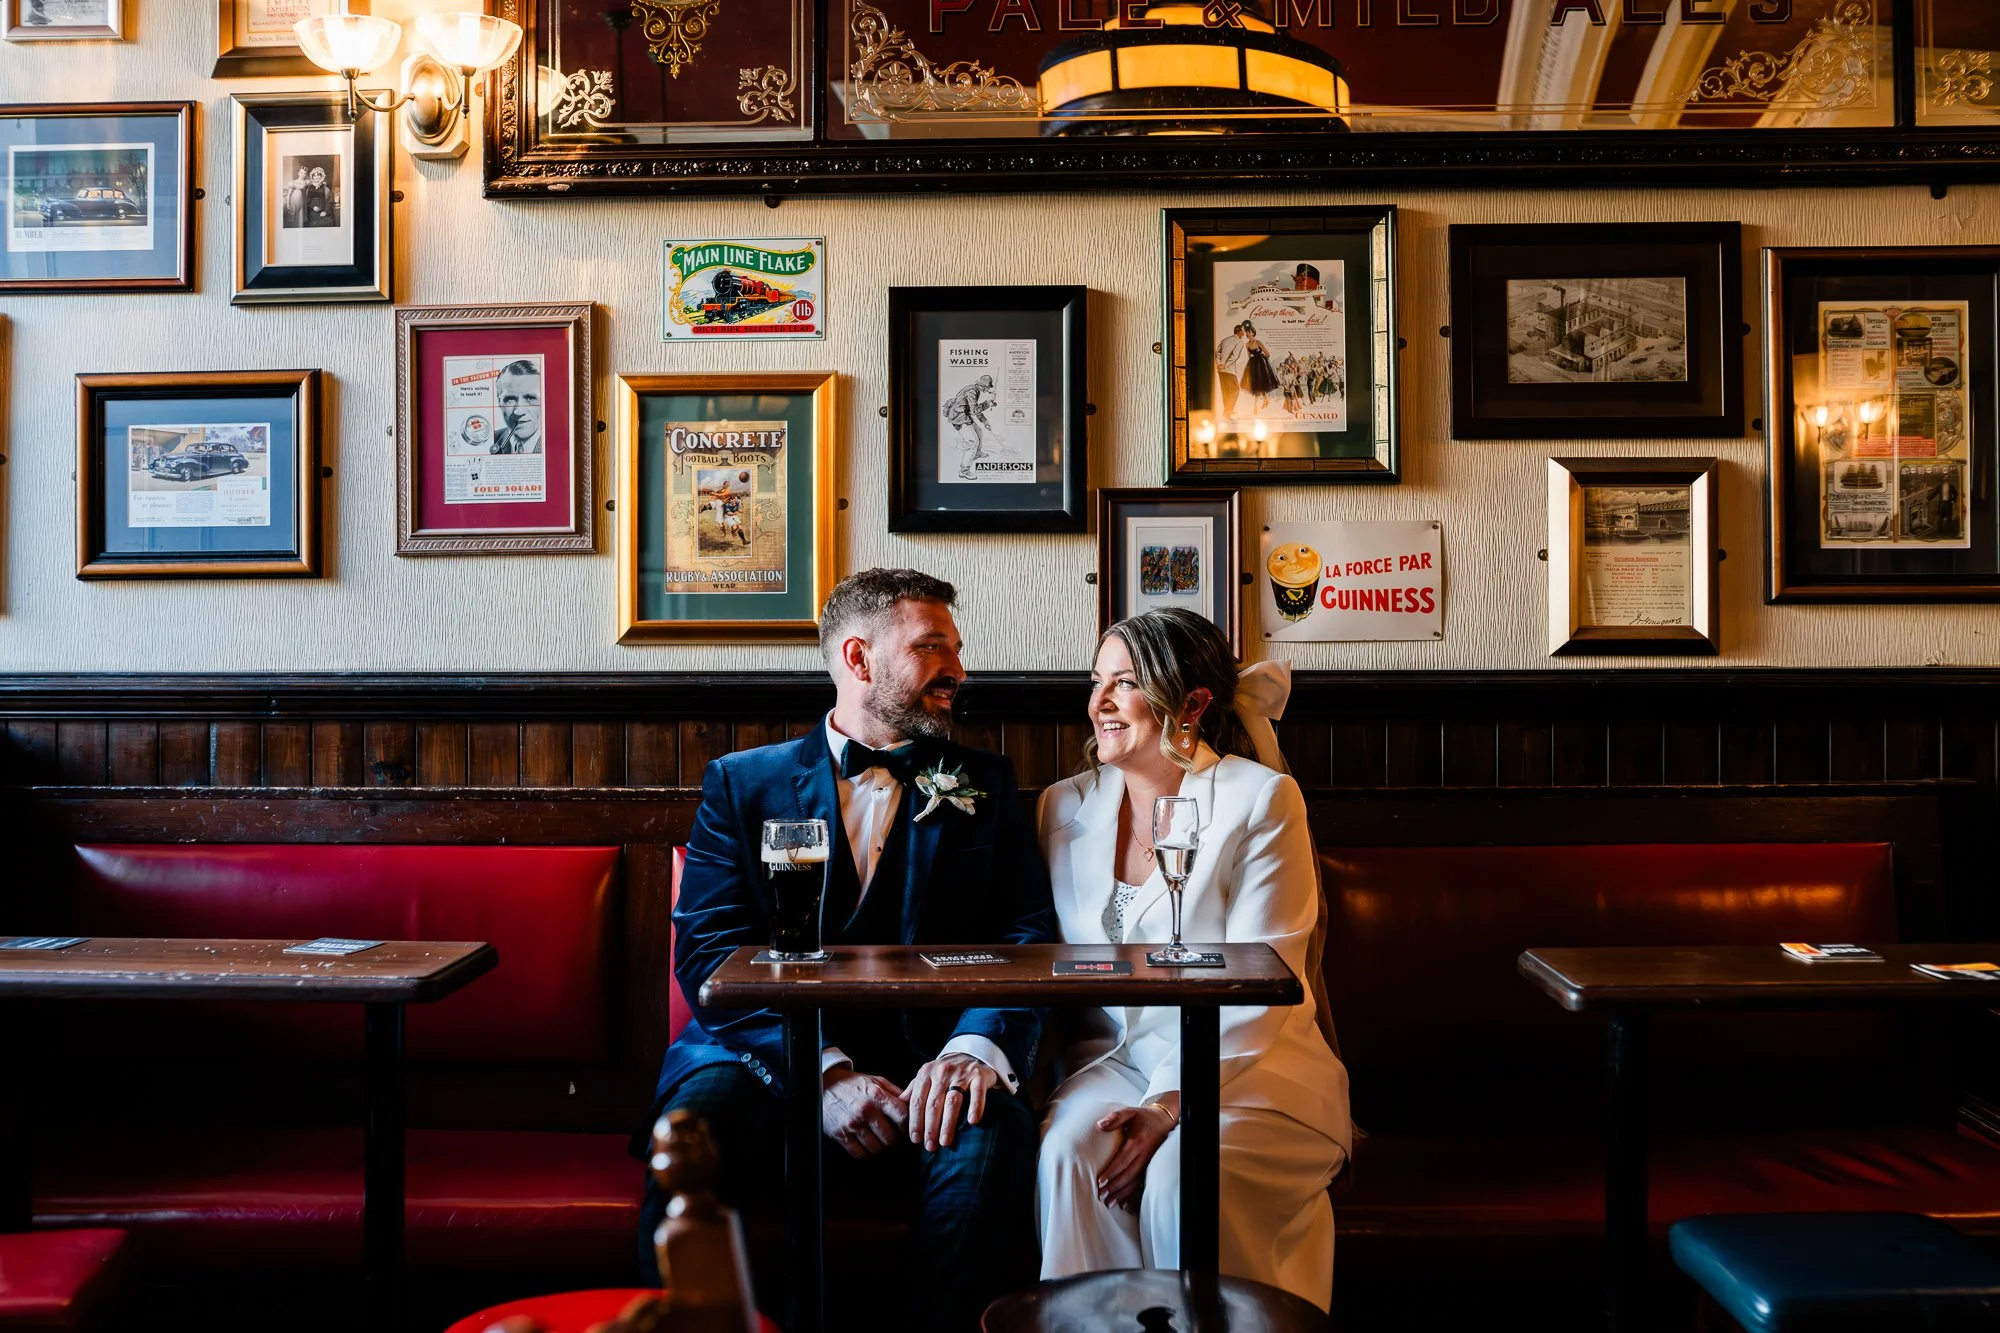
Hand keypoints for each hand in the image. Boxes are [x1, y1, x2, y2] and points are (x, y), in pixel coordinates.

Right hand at [821, 1066, 906, 1158]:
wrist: (824, 1086)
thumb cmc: (852, 1084)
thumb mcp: (876, 1081)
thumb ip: (895, 1092)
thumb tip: (911, 1104)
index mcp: (877, 1096)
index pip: (903, 1117)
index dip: (908, 1126)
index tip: (906, 1128)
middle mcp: (866, 1111)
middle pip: (891, 1138)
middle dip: (894, 1139)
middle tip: (892, 1137)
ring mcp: (853, 1124)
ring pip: (876, 1148)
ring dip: (880, 1147)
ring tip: (878, 1140)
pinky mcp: (841, 1135)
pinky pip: (860, 1153)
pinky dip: (865, 1152)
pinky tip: (866, 1144)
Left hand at [905, 1052, 999, 1152]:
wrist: (972, 1054)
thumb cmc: (945, 1073)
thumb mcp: (926, 1077)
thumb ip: (913, 1092)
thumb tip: (896, 1111)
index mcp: (926, 1073)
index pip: (918, 1101)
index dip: (915, 1121)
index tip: (915, 1139)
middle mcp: (942, 1072)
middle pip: (933, 1103)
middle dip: (930, 1127)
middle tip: (929, 1146)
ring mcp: (961, 1073)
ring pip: (952, 1101)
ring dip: (948, 1123)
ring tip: (944, 1142)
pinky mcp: (979, 1076)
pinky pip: (977, 1092)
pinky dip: (975, 1106)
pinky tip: (972, 1121)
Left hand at [1094, 1095, 1178, 1211]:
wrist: (1163, 1121)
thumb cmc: (1143, 1117)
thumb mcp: (1130, 1112)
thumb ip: (1115, 1118)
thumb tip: (1100, 1125)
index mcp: (1137, 1143)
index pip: (1123, 1160)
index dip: (1112, 1172)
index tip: (1100, 1181)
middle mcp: (1144, 1155)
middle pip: (1128, 1174)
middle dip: (1114, 1187)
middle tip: (1101, 1195)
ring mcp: (1148, 1163)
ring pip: (1134, 1182)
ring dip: (1122, 1194)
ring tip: (1109, 1202)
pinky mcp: (1149, 1167)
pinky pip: (1141, 1184)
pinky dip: (1132, 1195)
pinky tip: (1124, 1204)